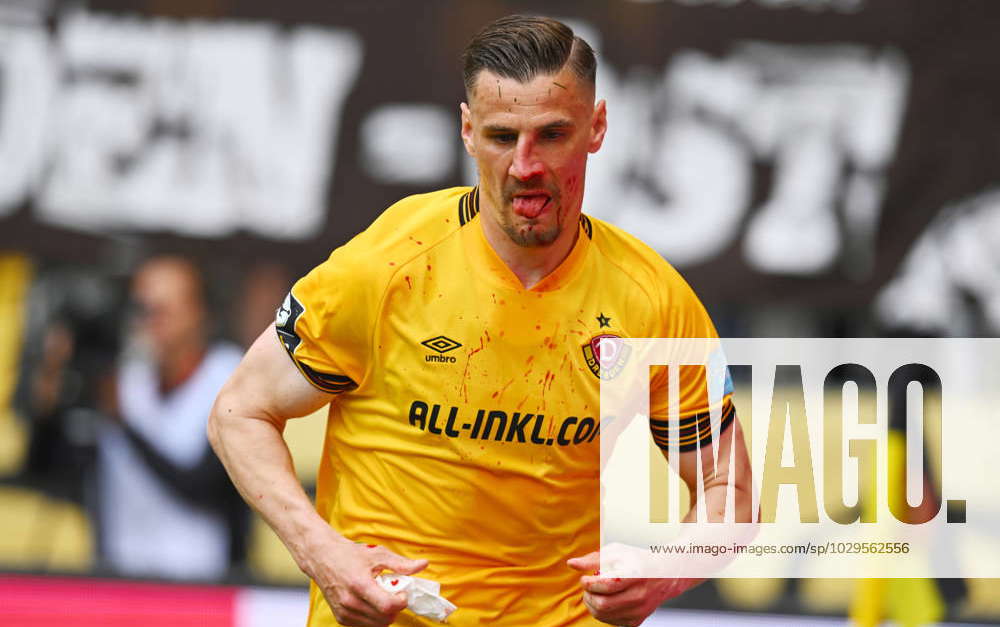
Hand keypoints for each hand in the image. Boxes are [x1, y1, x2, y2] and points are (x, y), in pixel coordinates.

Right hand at [300, 532, 428, 626]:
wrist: (322, 557)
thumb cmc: (349, 554)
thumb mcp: (377, 554)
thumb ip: (401, 563)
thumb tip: (423, 565)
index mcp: (360, 585)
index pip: (388, 606)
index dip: (401, 601)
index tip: (402, 592)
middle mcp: (350, 602)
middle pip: (385, 618)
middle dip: (395, 608)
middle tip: (394, 593)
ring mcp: (344, 612)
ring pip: (377, 625)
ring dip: (385, 614)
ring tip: (381, 596)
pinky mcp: (341, 618)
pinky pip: (366, 626)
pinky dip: (374, 617)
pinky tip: (371, 602)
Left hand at [567, 551, 699, 625]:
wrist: (663, 576)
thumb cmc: (637, 561)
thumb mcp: (617, 552)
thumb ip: (593, 559)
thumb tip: (572, 564)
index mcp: (635, 575)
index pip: (606, 585)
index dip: (589, 583)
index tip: (585, 578)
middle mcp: (639, 596)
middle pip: (603, 604)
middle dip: (588, 595)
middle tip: (588, 587)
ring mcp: (639, 611)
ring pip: (604, 615)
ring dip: (592, 604)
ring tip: (594, 593)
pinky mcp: (636, 621)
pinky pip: (611, 621)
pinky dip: (602, 612)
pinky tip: (605, 600)